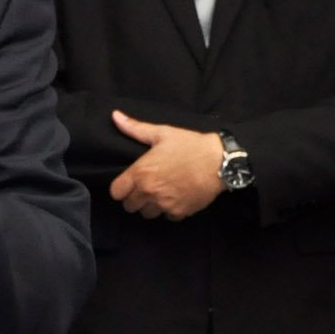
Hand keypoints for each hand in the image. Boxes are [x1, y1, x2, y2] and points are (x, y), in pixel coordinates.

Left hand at [108, 112, 225, 220]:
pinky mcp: (180, 212)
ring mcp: (164, 204)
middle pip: (130, 206)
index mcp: (141, 173)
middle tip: (146, 187)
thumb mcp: (161, 133)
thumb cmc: (190, 145)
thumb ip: (135, 128)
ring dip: (151, 206)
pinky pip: (167, 217)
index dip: (121, 188)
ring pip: (147, 214)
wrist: (219, 162)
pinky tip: (176, 197)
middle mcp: (149, 192)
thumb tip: (115, 116)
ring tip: (161, 193)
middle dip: (135, 198)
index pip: (116, 193)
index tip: (129, 183)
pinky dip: (170, 210)